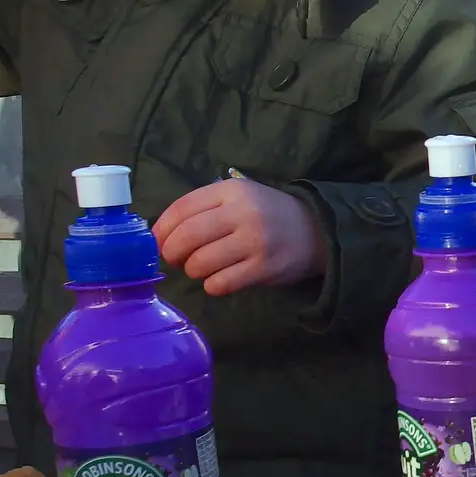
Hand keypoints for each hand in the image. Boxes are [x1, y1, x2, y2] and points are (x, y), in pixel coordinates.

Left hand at [153, 180, 327, 295]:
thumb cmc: (268, 214)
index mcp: (232, 191)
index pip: (181, 209)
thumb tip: (160, 235)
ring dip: (193, 271)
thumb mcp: (239, 198)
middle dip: (172, 253)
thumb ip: (202, 209)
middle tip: (177, 259)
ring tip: (203, 268)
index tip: (158, 242)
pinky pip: (220, 283)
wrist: (317, 231)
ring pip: (200, 263)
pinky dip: (212, 285)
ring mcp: (255, 242)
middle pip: (186, 237)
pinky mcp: (264, 269)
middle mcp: (243, 213)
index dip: (161, 229)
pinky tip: (220, 279)